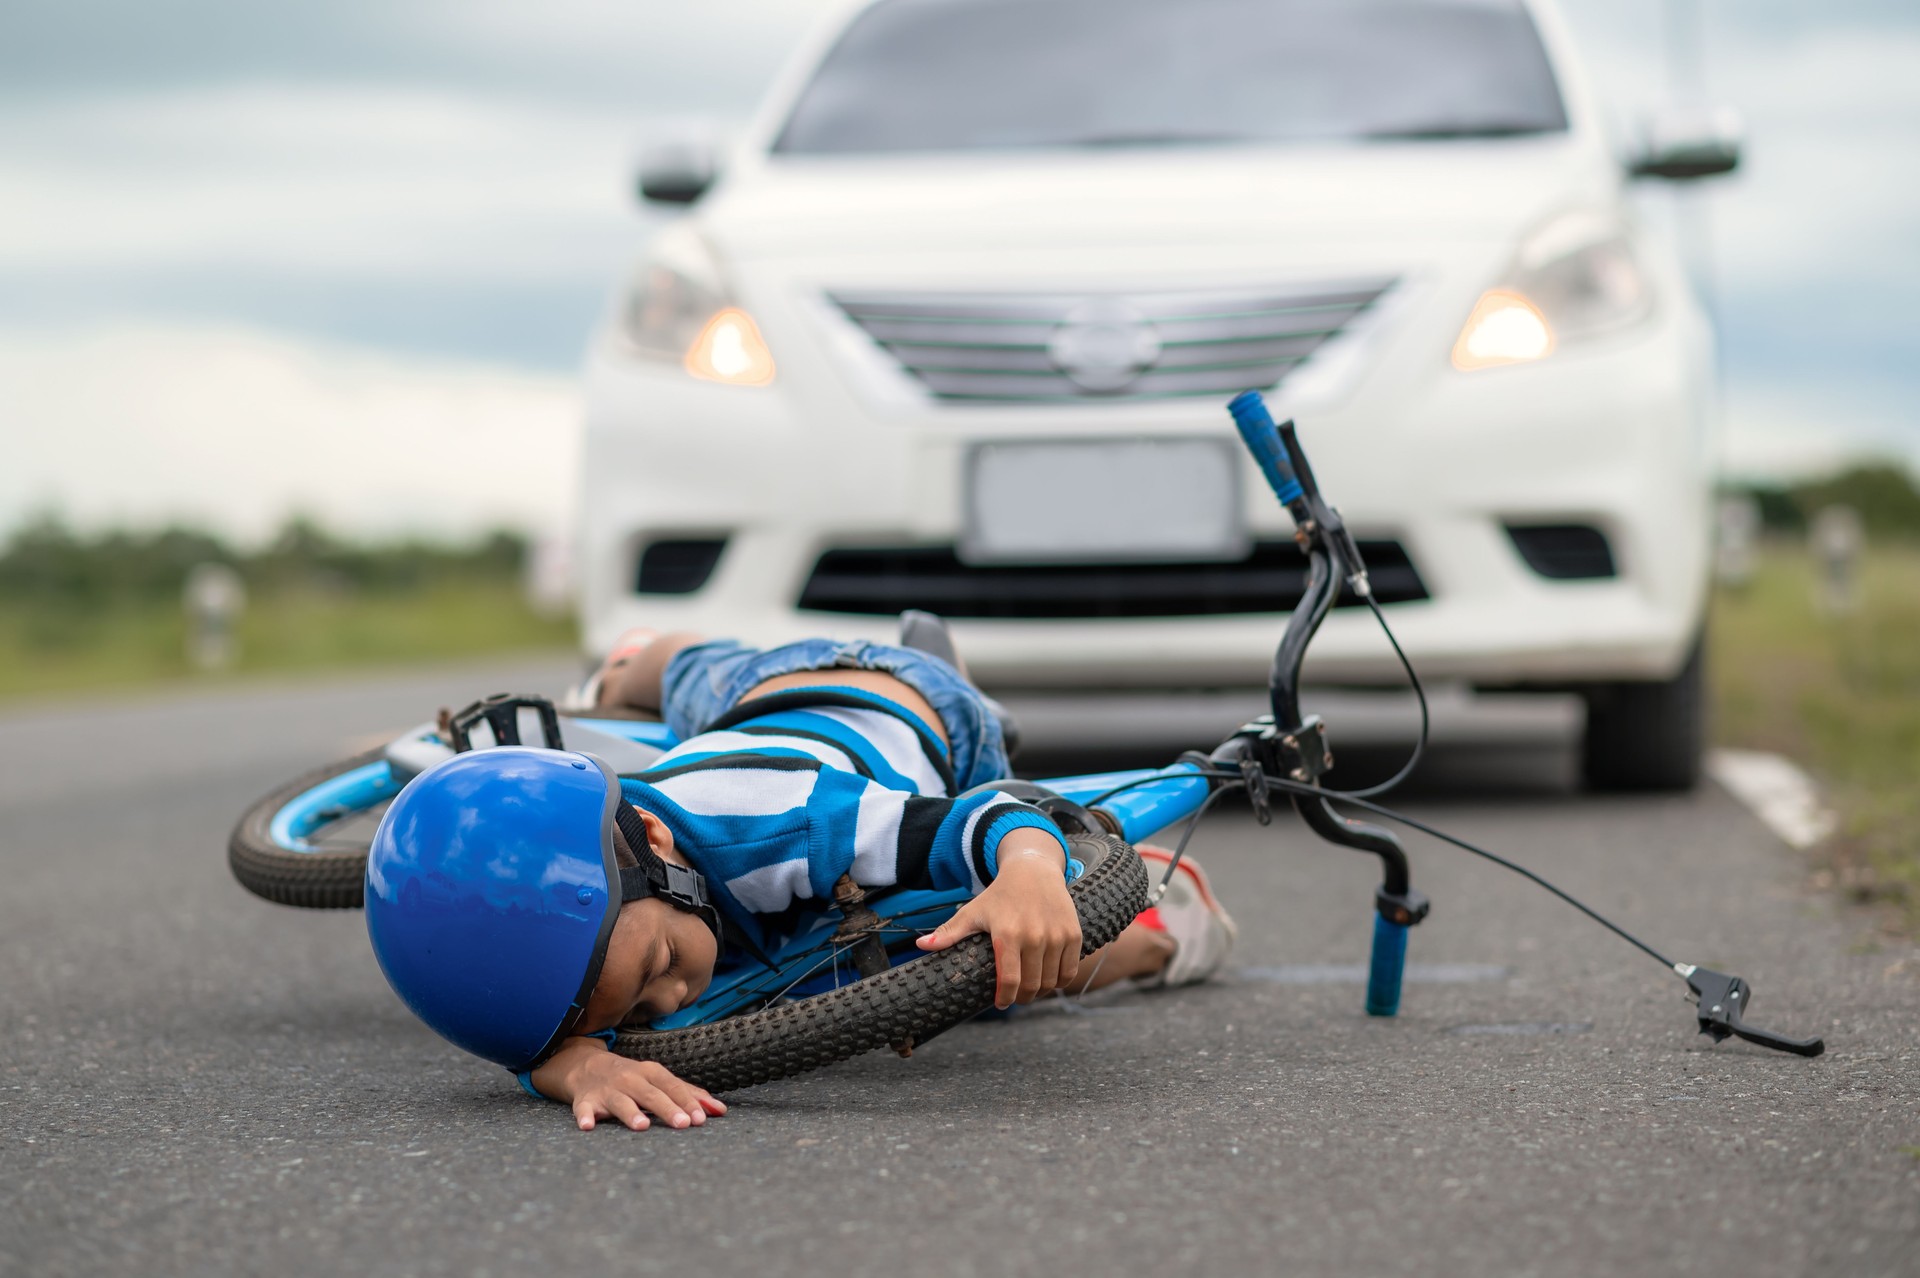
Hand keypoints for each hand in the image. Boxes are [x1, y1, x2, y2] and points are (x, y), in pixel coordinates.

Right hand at [529, 1037, 727, 1131]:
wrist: (585, 1067)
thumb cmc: (632, 1079)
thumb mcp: (659, 1080)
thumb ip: (688, 1095)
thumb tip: (720, 1110)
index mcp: (650, 1073)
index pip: (672, 1086)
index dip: (687, 1101)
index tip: (700, 1118)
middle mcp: (630, 1079)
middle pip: (651, 1094)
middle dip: (667, 1108)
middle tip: (683, 1124)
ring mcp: (607, 1090)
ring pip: (620, 1102)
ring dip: (630, 1113)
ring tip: (642, 1126)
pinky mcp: (586, 1101)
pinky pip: (584, 1109)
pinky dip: (585, 1116)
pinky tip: (588, 1125)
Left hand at [915, 830, 1080, 1007]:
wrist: (1034, 870)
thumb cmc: (999, 895)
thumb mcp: (973, 911)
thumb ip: (949, 932)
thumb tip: (920, 946)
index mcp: (1007, 933)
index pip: (1009, 980)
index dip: (1004, 998)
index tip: (1000, 1003)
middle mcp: (1035, 935)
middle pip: (1032, 985)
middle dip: (1022, 998)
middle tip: (1015, 998)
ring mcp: (1057, 935)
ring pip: (1051, 981)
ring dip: (1041, 991)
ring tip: (1031, 988)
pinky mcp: (1073, 934)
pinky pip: (1069, 970)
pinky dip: (1060, 980)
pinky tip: (1049, 978)